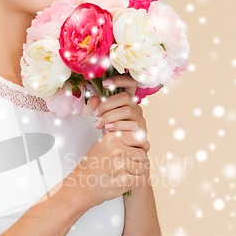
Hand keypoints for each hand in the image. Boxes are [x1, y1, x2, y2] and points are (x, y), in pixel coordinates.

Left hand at [86, 74, 151, 191]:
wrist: (121, 156)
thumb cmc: (111, 135)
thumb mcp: (102, 119)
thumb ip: (98, 108)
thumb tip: (93, 98)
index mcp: (128, 101)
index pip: (130, 83)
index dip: (120, 80)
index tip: (105, 83)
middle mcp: (137, 108)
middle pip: (126, 98)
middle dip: (108, 104)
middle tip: (95, 114)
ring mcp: (141, 121)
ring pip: (128, 110)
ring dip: (111, 116)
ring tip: (99, 124)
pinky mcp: (143, 133)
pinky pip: (132, 125)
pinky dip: (118, 126)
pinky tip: (107, 131)